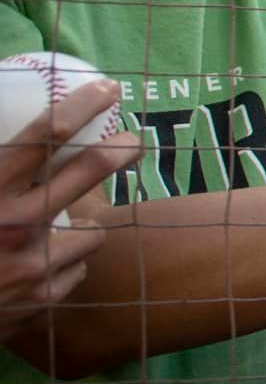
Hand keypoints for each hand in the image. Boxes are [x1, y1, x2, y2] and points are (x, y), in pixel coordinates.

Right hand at [0, 80, 140, 341]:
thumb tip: (23, 131)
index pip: (44, 135)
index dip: (81, 105)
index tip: (106, 89)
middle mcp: (14, 223)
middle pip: (90, 169)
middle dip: (119, 149)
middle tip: (132, 142)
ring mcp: (34, 262)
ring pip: (90, 229)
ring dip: (77, 229)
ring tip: (43, 237)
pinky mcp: (46, 294)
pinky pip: (77, 267)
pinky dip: (63, 264)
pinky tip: (33, 270)